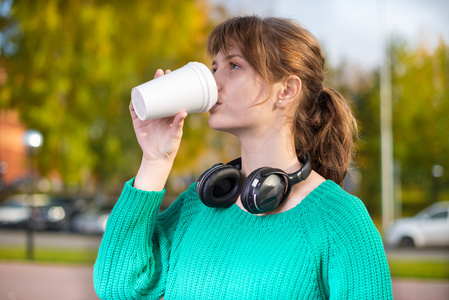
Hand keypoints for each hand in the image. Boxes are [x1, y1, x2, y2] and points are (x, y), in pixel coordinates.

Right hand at [130, 69, 187, 190]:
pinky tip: (134, 96)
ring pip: (145, 99)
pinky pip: (134, 110)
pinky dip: (134, 103)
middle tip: (160, 73)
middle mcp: (158, 112)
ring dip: (145, 89)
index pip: (168, 95)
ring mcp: (147, 116)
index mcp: (168, 113)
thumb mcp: (175, 134)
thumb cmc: (170, 146)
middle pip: (156, 93)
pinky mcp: (138, 122)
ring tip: (148, 81)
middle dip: (157, 82)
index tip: (171, 73)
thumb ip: (179, 124)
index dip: (169, 84)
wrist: (158, 158)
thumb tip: (183, 112)